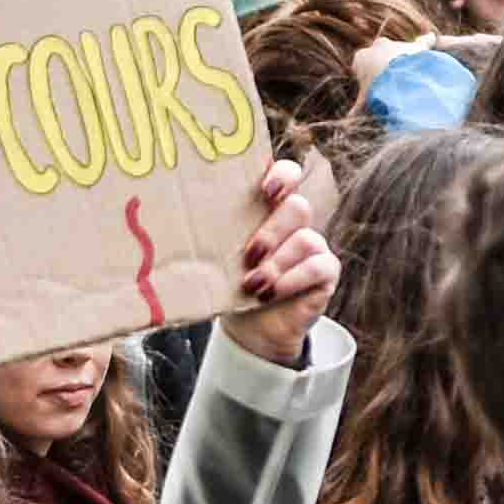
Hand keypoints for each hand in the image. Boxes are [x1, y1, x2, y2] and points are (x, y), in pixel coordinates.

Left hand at [219, 151, 337, 362]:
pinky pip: (318, 266)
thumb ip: (213, 234)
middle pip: (297, 206)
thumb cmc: (230, 284)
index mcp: (268, 209)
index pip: (287, 175)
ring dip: (277, 263)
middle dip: (272, 231)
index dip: (283, 176)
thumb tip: (177, 220)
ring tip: (253, 284)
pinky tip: (272, 293)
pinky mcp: (326, 272)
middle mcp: (294, 222)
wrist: (250, 329)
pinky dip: (293, 279)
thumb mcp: (219, 256)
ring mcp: (313, 246)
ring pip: (306, 238)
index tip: (266, 191)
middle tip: (249, 255)